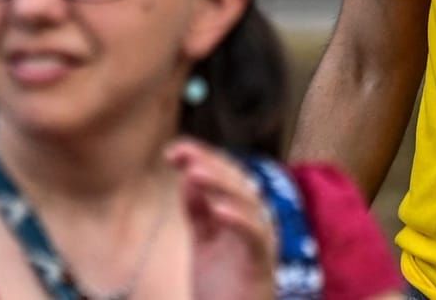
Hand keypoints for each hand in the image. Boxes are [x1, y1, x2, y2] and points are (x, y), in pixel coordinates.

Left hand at [170, 139, 278, 299]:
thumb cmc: (222, 287)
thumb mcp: (204, 241)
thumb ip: (198, 210)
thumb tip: (188, 175)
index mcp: (243, 212)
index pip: (226, 175)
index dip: (203, 158)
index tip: (173, 150)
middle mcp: (256, 220)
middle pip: (237, 182)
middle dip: (209, 164)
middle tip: (182, 154)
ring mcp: (261, 239)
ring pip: (248, 201)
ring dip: (220, 185)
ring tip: (194, 173)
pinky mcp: (262, 262)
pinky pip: (254, 235)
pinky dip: (238, 220)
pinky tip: (218, 209)